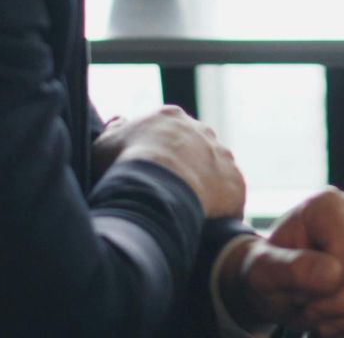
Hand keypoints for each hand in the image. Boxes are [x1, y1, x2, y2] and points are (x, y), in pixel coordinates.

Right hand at [98, 105, 244, 218]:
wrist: (158, 187)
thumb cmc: (127, 164)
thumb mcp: (107, 142)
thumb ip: (116, 130)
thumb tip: (120, 121)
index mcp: (171, 118)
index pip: (168, 131)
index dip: (159, 150)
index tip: (150, 170)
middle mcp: (202, 132)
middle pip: (195, 148)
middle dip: (184, 166)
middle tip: (167, 191)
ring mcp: (222, 156)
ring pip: (216, 170)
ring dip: (204, 187)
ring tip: (184, 210)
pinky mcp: (236, 183)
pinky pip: (230, 197)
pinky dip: (219, 210)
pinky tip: (204, 225)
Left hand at [219, 189, 343, 337]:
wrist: (276, 280)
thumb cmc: (269, 270)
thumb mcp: (262, 270)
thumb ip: (289, 267)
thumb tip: (331, 274)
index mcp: (328, 204)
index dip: (329, 283)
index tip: (299, 292)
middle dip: (343, 304)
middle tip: (312, 312)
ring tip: (323, 319)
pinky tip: (338, 320)